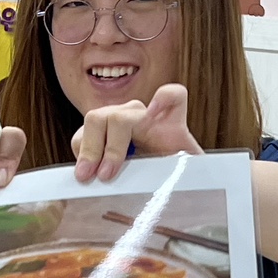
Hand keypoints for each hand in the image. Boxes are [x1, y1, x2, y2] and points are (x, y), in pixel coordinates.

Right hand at [71, 83, 199, 181]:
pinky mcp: (96, 133)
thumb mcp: (186, 174)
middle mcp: (140, 114)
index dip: (164, 99)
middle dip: (111, 145)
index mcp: (169, 122)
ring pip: (97, 119)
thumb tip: (197, 182)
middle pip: (121, 115)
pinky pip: (81, 134)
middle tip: (105, 175)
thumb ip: (192, 173)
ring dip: (90, 149)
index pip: (173, 96)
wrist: (153, 180)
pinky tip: (83, 173)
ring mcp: (116, 119)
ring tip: (87, 176)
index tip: (152, 117)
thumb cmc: (171, 176)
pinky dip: (80, 153)